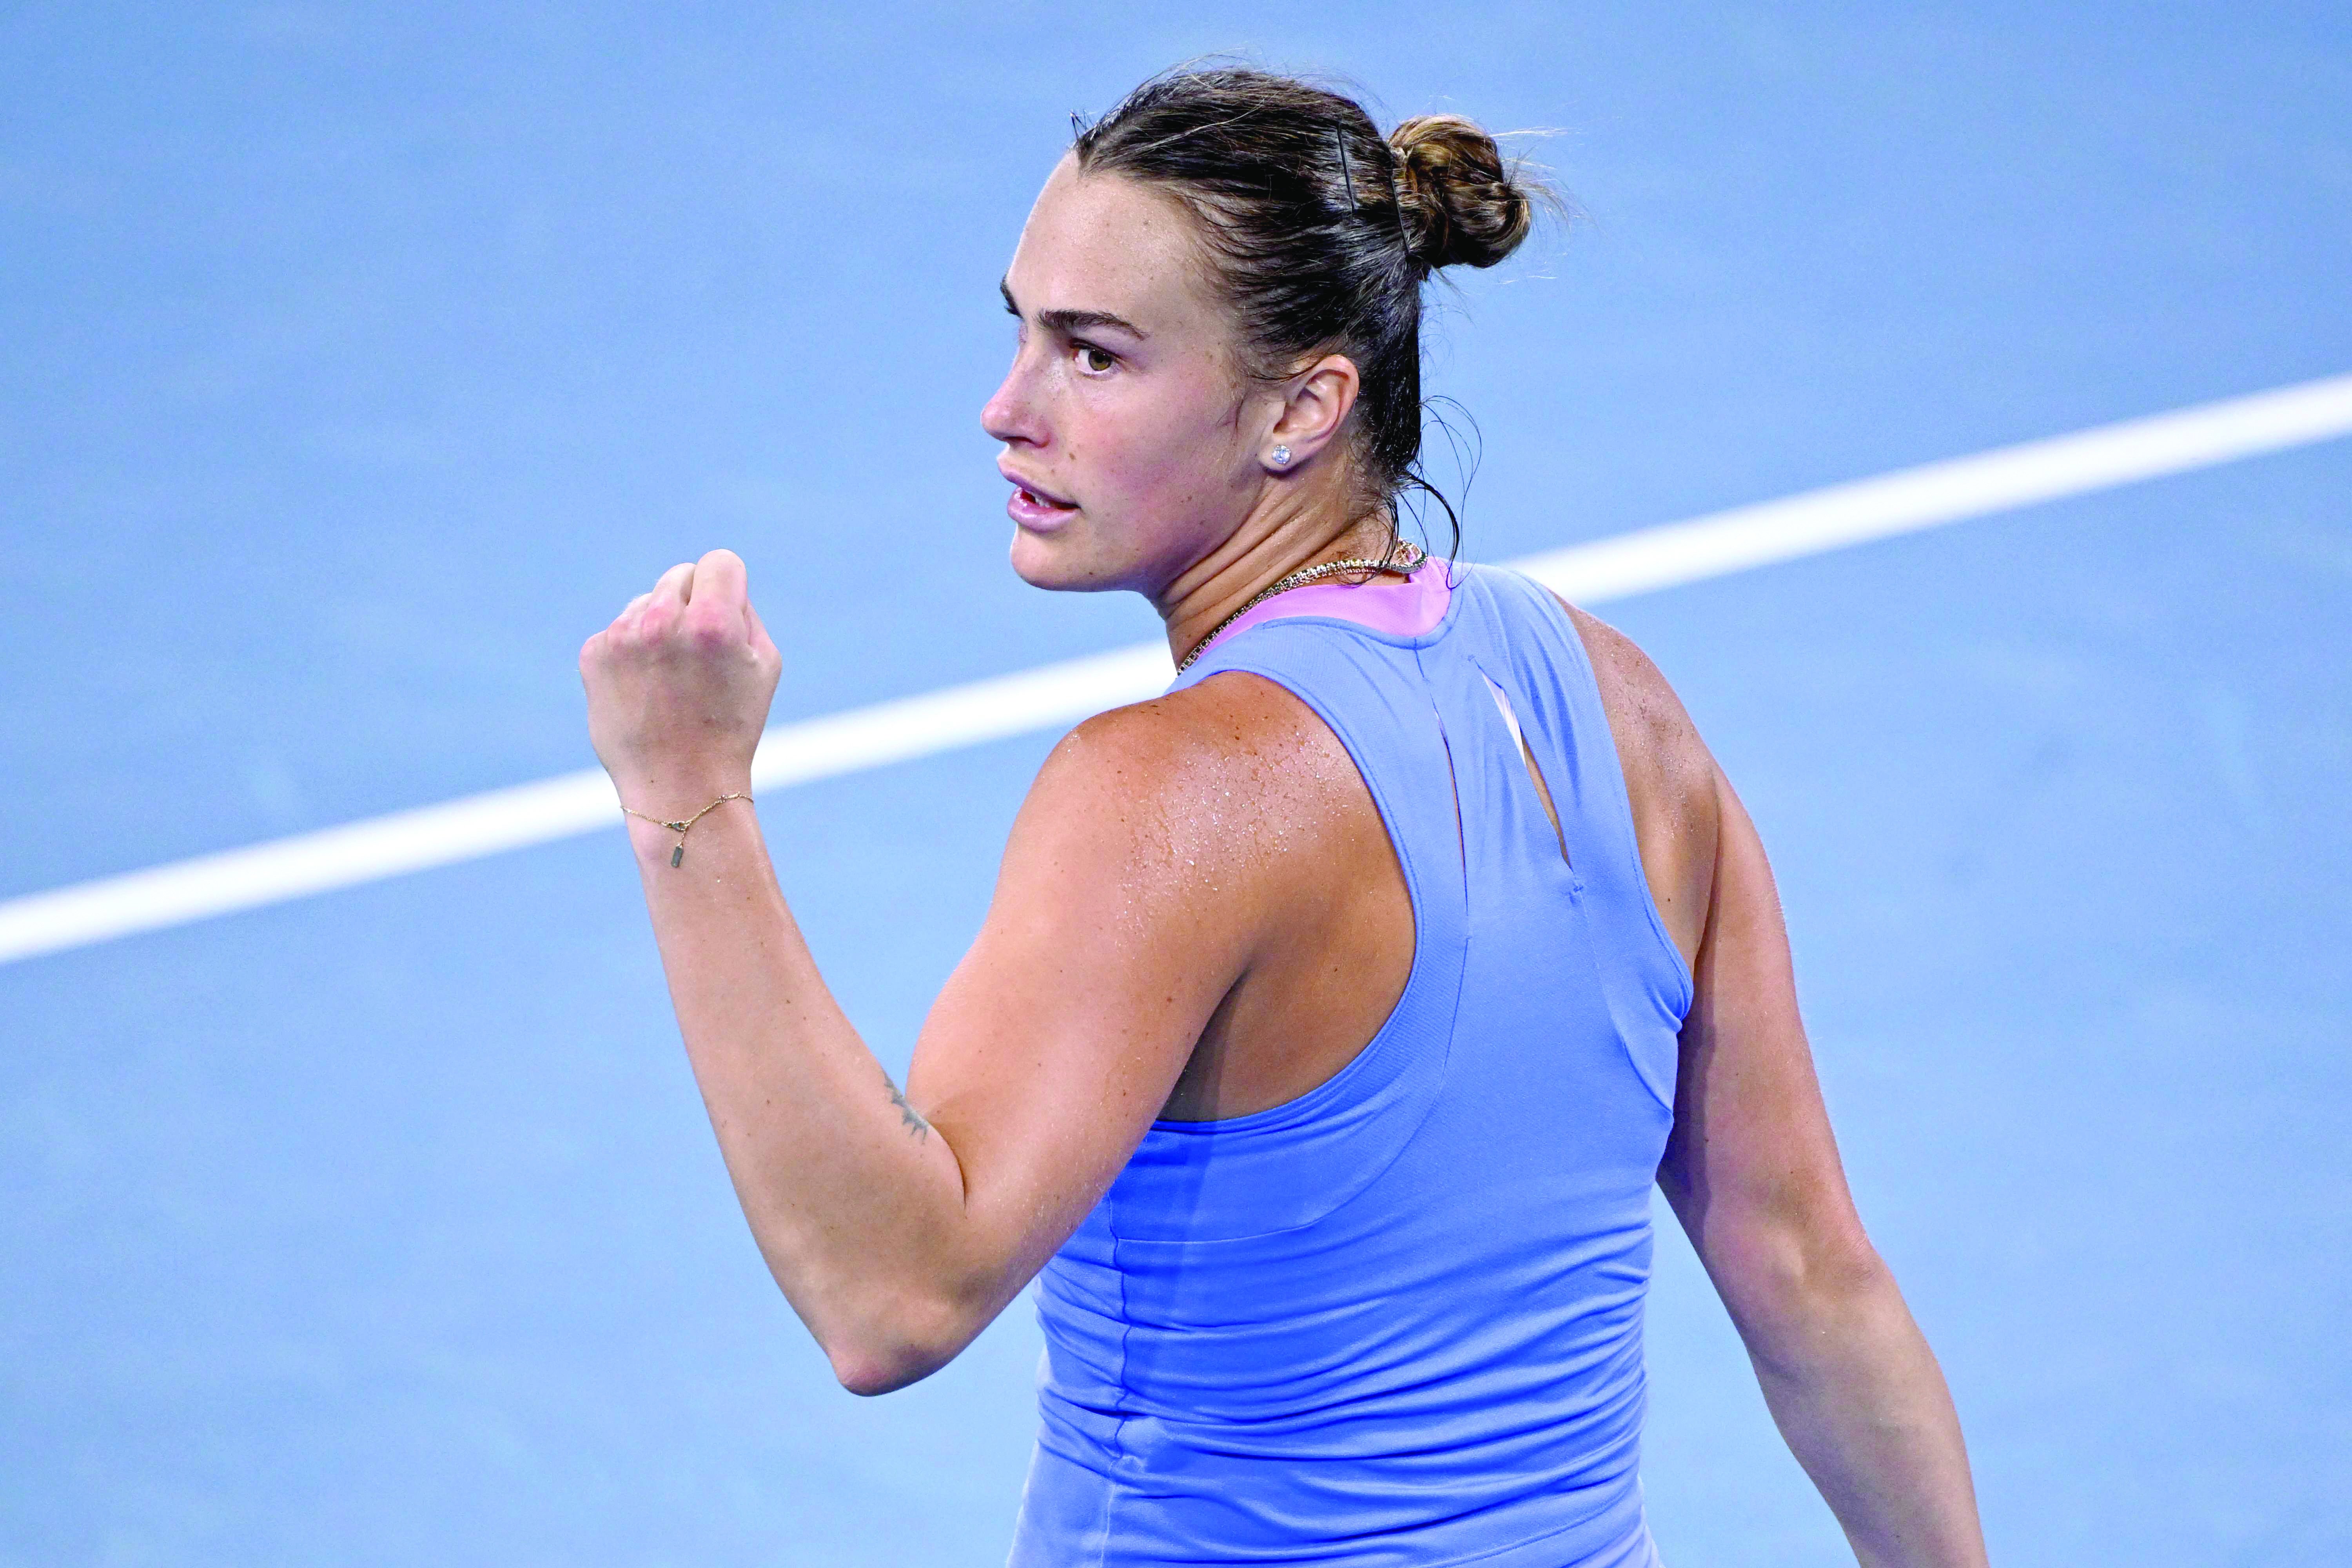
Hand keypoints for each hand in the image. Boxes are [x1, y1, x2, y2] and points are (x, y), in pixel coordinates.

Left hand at [580, 548, 781, 800]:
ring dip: (661, 627)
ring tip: (671, 680)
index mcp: (713, 621)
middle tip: (700, 654)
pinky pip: (620, 630)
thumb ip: (744, 609)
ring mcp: (622, 637)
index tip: (725, 611)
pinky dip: (633, 652)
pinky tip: (645, 689)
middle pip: (681, 576)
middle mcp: (663, 621)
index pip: (719, 562)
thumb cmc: (731, 726)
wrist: (680, 785)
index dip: (728, 586)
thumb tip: (716, 582)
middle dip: (693, 605)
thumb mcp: (764, 665)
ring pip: (648, 603)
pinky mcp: (593, 654)